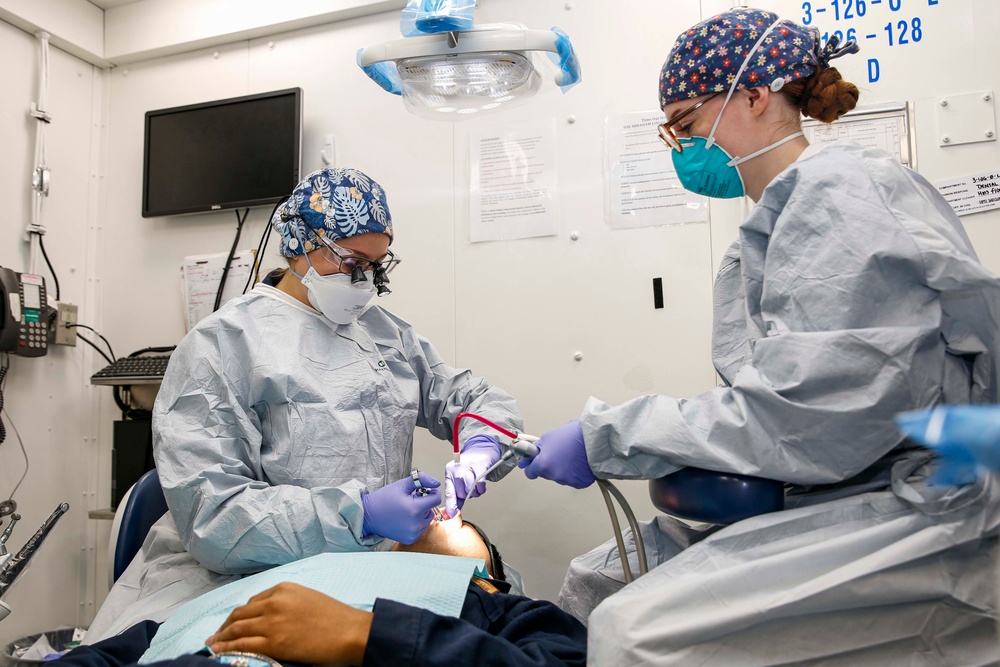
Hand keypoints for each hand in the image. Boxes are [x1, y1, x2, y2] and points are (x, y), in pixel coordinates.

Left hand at [207, 582, 370, 665]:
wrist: (350, 632)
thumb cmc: (336, 618)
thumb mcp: (308, 599)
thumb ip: (287, 604)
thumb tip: (269, 617)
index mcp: (283, 589)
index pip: (252, 602)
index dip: (239, 614)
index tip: (232, 623)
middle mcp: (274, 602)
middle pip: (240, 613)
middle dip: (226, 626)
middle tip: (217, 635)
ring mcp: (272, 622)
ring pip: (237, 629)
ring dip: (221, 637)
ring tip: (213, 645)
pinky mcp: (273, 642)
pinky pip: (242, 645)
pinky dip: (227, 648)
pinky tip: (219, 652)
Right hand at [361, 472, 439, 543]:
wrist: (369, 516)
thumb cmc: (384, 499)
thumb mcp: (402, 485)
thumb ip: (421, 480)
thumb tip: (436, 483)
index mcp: (415, 509)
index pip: (436, 499)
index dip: (432, 492)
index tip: (425, 490)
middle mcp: (416, 523)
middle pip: (431, 509)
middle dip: (424, 503)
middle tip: (410, 500)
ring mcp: (413, 533)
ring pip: (427, 519)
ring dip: (422, 513)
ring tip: (407, 510)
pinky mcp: (410, 539)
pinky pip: (422, 529)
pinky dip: (417, 523)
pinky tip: (405, 519)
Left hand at [444, 434, 501, 516]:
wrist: (480, 451)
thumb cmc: (468, 466)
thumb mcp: (457, 478)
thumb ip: (456, 494)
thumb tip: (454, 511)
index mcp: (449, 473)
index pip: (449, 492)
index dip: (451, 505)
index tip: (453, 514)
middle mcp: (457, 470)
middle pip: (462, 494)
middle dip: (467, 494)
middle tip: (469, 487)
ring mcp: (468, 468)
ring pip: (471, 491)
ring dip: (475, 492)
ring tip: (474, 484)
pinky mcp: (480, 467)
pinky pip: (481, 486)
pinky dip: (482, 489)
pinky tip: (480, 483)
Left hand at [518, 420, 595, 487]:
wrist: (595, 439)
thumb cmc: (574, 435)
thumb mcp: (548, 437)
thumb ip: (536, 449)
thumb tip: (529, 456)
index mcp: (544, 464)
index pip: (530, 472)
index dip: (531, 465)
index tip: (533, 461)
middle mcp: (554, 475)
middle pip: (545, 473)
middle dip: (548, 464)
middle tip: (558, 452)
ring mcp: (567, 481)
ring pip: (559, 476)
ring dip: (561, 468)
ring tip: (571, 455)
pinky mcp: (579, 483)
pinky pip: (572, 479)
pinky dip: (573, 473)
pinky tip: (578, 462)